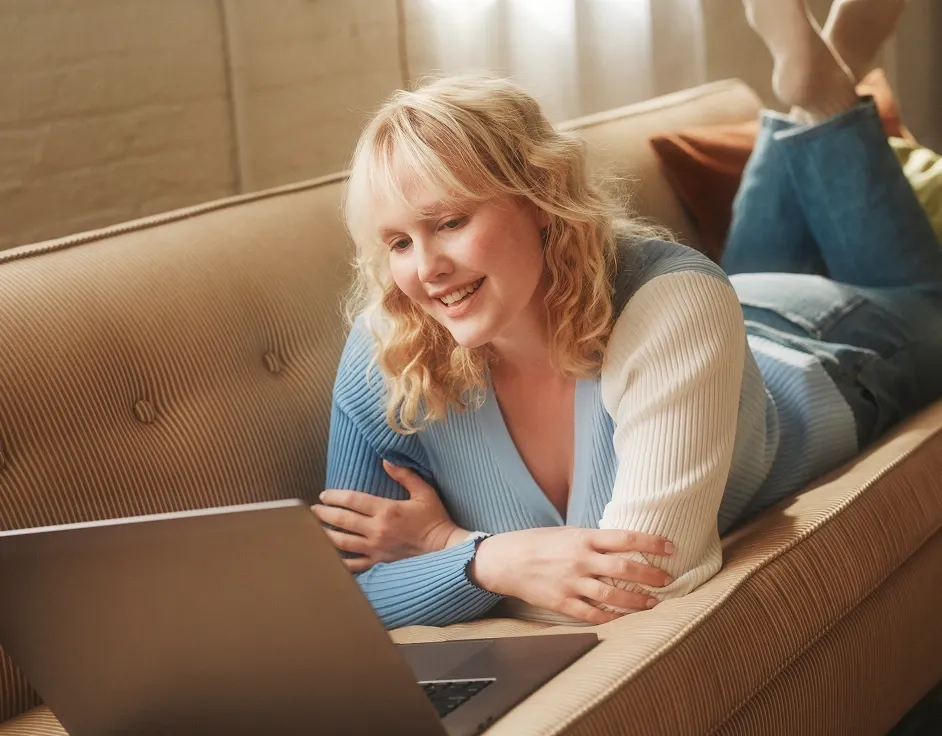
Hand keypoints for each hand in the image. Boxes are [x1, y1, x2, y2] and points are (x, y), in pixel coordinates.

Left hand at [313, 461, 468, 572]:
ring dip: (325, 535)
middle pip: (343, 521)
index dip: (335, 496)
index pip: (353, 501)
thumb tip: (386, 461)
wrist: (444, 547)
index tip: (324, 495)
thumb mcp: (424, 492)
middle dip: (324, 514)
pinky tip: (327, 558)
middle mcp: (377, 530)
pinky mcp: (379, 562)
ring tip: (313, 530)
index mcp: (386, 511)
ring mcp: (376, 548)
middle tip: (313, 510)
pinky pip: (354, 565)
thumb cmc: (434, 519)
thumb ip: (405, 475)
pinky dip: (339, 562)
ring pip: (343, 543)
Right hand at [469, 527, 673, 624]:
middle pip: (626, 569)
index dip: (652, 543)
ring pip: (613, 595)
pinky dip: (612, 619)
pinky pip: (593, 615)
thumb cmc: (538, 543)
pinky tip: (624, 620)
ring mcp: (572, 582)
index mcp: (583, 537)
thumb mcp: (567, 533)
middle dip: (652, 576)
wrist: (505, 560)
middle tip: (667, 580)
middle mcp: (580, 559)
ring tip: (653, 603)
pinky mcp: (562, 602)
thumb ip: (593, 540)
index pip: (626, 538)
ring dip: (638, 601)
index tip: (671, 548)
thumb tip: (623, 545)